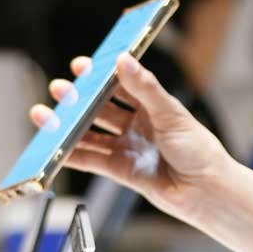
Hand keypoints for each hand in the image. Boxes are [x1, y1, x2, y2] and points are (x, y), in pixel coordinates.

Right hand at [27, 53, 235, 225]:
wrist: (206, 191)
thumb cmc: (199, 150)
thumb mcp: (170, 113)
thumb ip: (144, 88)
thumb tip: (124, 60)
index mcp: (151, 105)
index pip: (119, 84)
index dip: (98, 75)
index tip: (80, 66)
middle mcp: (137, 124)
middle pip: (99, 108)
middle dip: (77, 100)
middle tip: (59, 90)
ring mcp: (127, 147)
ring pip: (91, 134)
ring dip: (68, 126)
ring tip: (46, 117)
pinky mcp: (121, 170)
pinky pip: (92, 160)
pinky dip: (72, 155)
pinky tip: (55, 149)